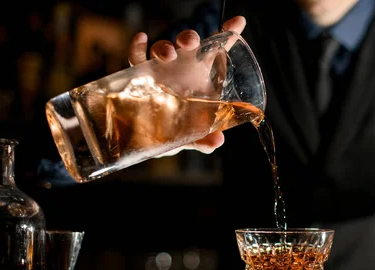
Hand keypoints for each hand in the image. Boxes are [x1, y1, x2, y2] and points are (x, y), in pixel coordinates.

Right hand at [126, 16, 245, 155]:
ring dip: (165, 47)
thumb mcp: (193, 137)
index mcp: (202, 77)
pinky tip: (141, 40)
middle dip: (188, 37)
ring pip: (163, 50)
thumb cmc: (179, 131)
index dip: (228, 35)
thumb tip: (218, 141)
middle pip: (187, 44)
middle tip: (189, 43)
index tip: (238, 23)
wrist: (149, 139)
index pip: (216, 51)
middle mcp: (182, 69)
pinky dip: (137, 47)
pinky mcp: (140, 77)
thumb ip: (205, 140)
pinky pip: (136, 58)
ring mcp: (161, 71)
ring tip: (168, 55)